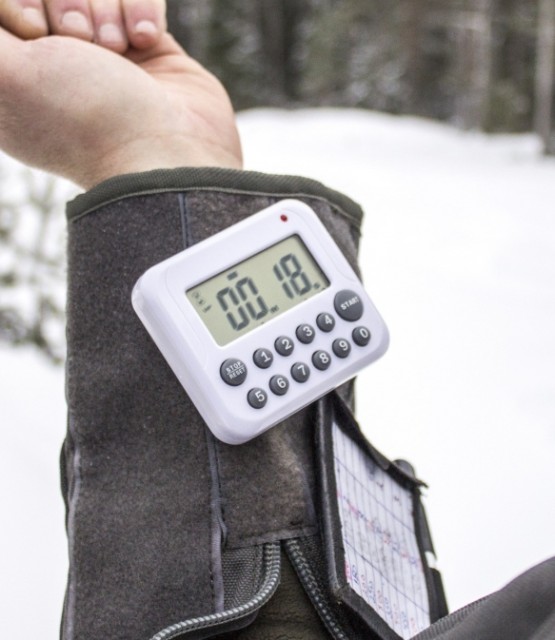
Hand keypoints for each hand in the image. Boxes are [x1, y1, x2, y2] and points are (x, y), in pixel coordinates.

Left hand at [0, 3, 242, 187]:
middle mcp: (56, 62)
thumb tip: (6, 14)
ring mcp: (103, 55)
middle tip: (81, 40)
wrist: (167, 151)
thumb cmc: (86, 116)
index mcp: (13, 77)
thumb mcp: (8, 74)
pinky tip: (144, 41)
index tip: (32, 29)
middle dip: (64, 2)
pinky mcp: (146, 48)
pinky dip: (141, 11)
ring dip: (105, 9)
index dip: (18, 4)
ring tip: (117, 49)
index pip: (8, 8)